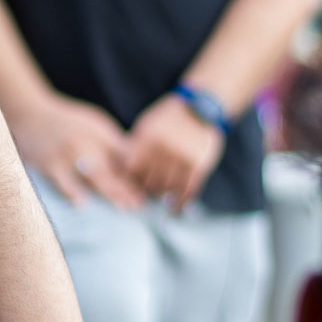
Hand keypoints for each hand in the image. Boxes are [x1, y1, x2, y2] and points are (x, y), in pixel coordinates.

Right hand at [9, 92, 143, 208]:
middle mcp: (85, 141)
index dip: (135, 174)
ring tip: (122, 207)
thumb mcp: (94, 124)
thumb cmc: (66, 122)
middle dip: (127, 187)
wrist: (30, 113)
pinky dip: (72, 192)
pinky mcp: (48, 164)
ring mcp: (67, 153)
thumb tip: (135, 166)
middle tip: (139, 204)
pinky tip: (82, 203)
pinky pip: (62, 181)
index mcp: (99, 132)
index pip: (123, 154)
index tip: (146, 191)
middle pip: (111, 167)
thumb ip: (112, 143)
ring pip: (92, 176)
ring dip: (109, 192)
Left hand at [120, 94, 223, 211]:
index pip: (132, 169)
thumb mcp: (147, 124)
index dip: (129, 180)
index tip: (128, 186)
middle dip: (146, 189)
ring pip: (167, 188)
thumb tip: (121, 170)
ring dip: (162, 197)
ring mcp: (183, 158)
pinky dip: (181, 204)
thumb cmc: (168, 119)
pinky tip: (176, 211)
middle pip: (149, 182)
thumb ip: (136, 146)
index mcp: (148, 137)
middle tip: (145, 194)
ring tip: (160, 200)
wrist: (200, 109)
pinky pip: (188, 190)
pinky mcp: (199, 165)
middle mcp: (164, 149)